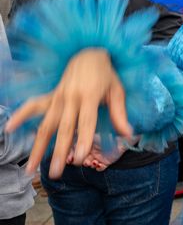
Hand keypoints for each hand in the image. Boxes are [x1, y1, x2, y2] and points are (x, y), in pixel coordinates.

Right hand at [6, 48, 130, 177]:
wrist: (89, 51)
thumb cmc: (106, 74)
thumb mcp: (117, 90)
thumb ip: (120, 113)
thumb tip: (128, 134)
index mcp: (88, 96)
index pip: (85, 122)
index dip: (83, 139)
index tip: (80, 157)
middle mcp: (70, 98)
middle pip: (63, 129)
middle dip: (59, 152)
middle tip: (55, 173)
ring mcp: (58, 97)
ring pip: (45, 124)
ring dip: (38, 147)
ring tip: (30, 168)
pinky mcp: (51, 96)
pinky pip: (33, 106)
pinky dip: (20, 115)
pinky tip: (10, 128)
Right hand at [67, 135, 130, 171]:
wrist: (123, 137)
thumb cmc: (109, 131)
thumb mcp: (94, 130)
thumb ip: (82, 131)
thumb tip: (72, 130)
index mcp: (86, 141)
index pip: (74, 149)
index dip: (71, 154)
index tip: (69, 157)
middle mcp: (90, 150)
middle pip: (79, 158)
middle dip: (78, 161)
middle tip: (77, 161)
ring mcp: (97, 156)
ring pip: (88, 164)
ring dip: (88, 164)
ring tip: (91, 162)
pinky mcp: (105, 162)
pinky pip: (99, 168)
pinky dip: (98, 168)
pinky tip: (99, 165)